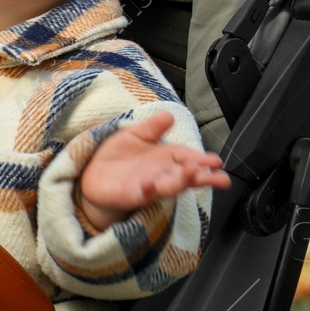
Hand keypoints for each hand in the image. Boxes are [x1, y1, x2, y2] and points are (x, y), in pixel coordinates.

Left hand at [77, 111, 230, 229]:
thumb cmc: (118, 155)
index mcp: (166, 158)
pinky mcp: (130, 195)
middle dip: (201, 176)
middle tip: (217, 177)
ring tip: (189, 174)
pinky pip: (141, 194)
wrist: (93, 174)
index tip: (216, 162)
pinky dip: (147, 190)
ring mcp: (147, 186)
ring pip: (168, 186)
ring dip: (180, 182)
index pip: (189, 158)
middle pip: (185, 176)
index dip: (203, 160)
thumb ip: (152, 127)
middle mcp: (161, 174)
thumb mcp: (135, 135)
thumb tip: (169, 115)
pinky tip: (151, 185)